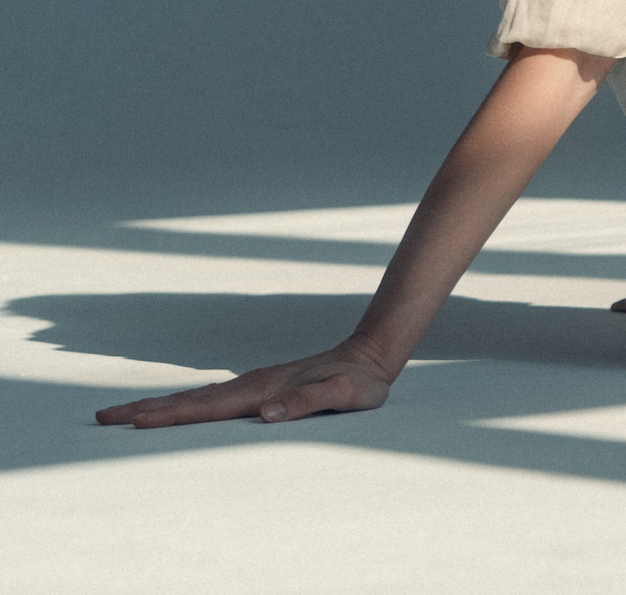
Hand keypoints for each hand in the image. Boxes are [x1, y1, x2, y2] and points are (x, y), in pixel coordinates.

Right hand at [94, 343, 395, 428]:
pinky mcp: (260, 385)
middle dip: (144, 408)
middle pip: (188, 399)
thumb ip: (308, 402)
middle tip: (102, 415)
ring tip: (124, 413)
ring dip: (159, 405)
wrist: (371, 354)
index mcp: (263, 389)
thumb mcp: (345, 395)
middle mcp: (251, 384)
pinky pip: (212, 397)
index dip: (169, 416)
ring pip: (196, 396)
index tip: (133, 423)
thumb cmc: (361, 382)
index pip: (206, 407)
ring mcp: (253, 383)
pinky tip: (176, 407)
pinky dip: (185, 403)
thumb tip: (266, 412)